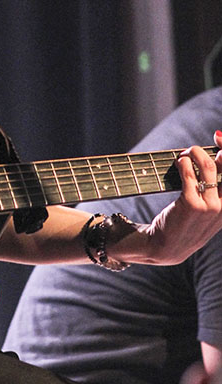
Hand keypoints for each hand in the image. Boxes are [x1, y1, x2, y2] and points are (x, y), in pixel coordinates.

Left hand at [139, 131, 221, 264]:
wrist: (167, 247)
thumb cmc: (187, 223)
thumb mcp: (208, 208)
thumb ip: (214, 185)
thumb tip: (217, 153)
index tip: (217, 136)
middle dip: (215, 147)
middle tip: (196, 149)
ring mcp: (210, 207)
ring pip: (206, 165)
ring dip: (193, 153)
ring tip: (184, 156)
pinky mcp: (192, 204)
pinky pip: (188, 173)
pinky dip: (182, 162)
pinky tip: (178, 163)